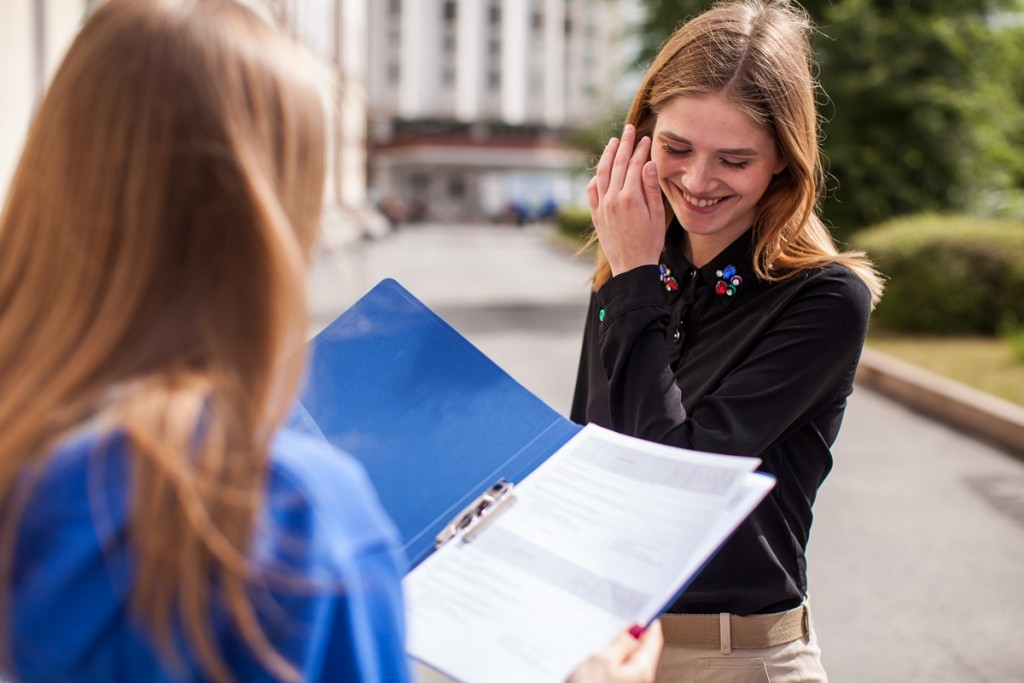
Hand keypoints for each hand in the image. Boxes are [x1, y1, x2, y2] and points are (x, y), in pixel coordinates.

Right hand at [566, 620, 663, 682]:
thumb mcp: (600, 661)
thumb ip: (620, 644)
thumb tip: (635, 629)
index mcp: (642, 671)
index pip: (653, 641)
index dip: (649, 622)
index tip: (643, 608)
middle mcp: (638, 682)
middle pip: (640, 653)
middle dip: (629, 636)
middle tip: (615, 620)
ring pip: (625, 665)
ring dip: (614, 651)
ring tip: (598, 640)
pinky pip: (615, 675)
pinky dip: (606, 665)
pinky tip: (592, 662)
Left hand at [586, 124, 665, 276]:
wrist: (630, 266)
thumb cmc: (649, 242)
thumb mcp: (656, 215)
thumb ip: (651, 188)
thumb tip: (648, 164)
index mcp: (630, 198)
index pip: (634, 165)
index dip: (640, 150)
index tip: (645, 139)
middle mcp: (612, 199)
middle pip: (617, 164)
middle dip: (623, 145)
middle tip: (628, 130)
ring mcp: (601, 206)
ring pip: (602, 174)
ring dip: (607, 155)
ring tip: (613, 142)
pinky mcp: (595, 214)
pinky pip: (592, 190)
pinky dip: (596, 176)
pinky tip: (601, 170)